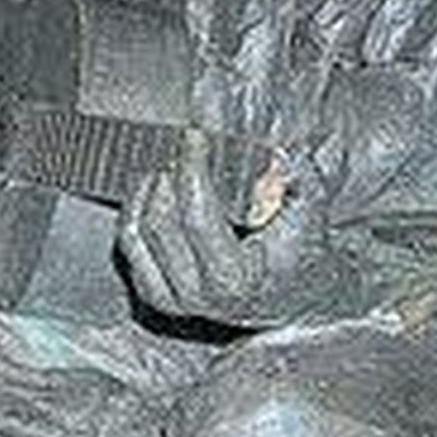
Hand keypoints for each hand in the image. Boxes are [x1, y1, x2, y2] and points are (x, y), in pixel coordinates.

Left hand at [119, 128, 328, 324]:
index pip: (197, 216)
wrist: (286, 295)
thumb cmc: (295, 253)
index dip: (192, 170)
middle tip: (186, 147)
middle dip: (171, 174)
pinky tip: (157, 187)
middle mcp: (196, 295)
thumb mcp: (307, 214)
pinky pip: (128, 241)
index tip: (196, 137)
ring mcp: (170, 298)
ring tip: (174, 164)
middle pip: (161, 220)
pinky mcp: (152, 292)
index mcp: (234, 280)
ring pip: (136, 229)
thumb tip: (274, 157)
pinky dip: (137, 207)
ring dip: (150, 188)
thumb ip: (300, 181)